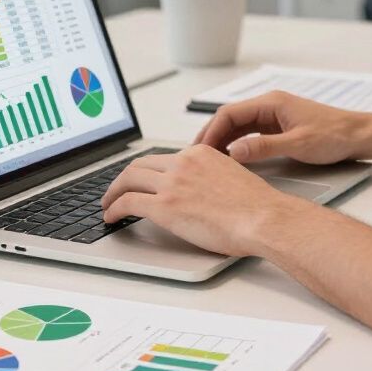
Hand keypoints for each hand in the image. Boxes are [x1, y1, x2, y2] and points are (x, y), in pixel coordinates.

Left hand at [100, 144, 298, 256]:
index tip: (141, 180)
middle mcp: (183, 162)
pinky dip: (114, 208)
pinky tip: (111, 217)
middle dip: (124, 178)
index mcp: (200, 153)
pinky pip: (128, 202)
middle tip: (116, 190)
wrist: (263, 217)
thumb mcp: (231, 177)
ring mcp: (172, 183)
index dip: (147, 171)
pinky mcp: (165, 205)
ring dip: (113, 192)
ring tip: (108, 204)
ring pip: (128, 179)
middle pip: (140, 164)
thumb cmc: (256, 206)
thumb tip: (199, 193)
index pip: (163, 158)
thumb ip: (210, 178)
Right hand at [193, 90, 371, 164]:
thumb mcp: (297, 144)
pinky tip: (230, 158)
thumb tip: (234, 151)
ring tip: (208, 160)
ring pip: (238, 126)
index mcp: (271, 102)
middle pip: (230, 118)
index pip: (230, 113)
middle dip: (211, 136)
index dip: (211, 131)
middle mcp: (270, 105)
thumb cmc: (334, 136)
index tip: (199, 150)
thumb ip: (264, 147)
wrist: (358, 135)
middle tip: (195, 157)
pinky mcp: (278, 127)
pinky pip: (249, 133)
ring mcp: (273, 116)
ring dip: (222, 141)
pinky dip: (236, 144)